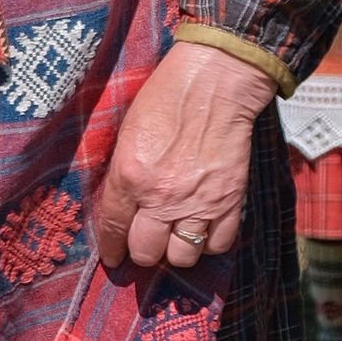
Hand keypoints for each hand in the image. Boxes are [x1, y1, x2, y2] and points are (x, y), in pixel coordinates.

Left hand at [94, 41, 270, 272]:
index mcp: (129, 177)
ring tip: (175, 237)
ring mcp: (197, 202)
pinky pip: (218, 244)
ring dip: (176, 251)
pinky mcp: (229, 201)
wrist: (214, 83)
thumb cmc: (165, 99)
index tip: (113, 257)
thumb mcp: (127, 134)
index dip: (111, 249)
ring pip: (182, 256)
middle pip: (147, 252)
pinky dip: (209, 242)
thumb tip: (119, 207)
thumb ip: (122, 175)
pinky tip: (203, 229)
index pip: (114, 230)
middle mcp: (161, 197)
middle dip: (143, 251)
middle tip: (147, 242)